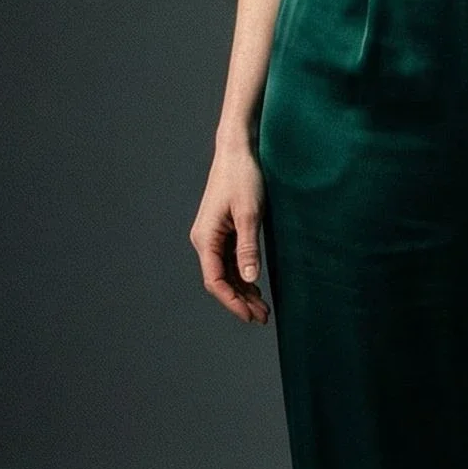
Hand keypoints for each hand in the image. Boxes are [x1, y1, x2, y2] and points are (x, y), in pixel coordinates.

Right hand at [190, 141, 270, 323]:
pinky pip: (230, 261)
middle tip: (263, 318)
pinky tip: (256, 288)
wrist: (237, 150)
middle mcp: (205, 240)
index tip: (250, 316)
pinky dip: (242, 276)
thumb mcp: (249, 213)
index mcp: (205, 238)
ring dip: (242, 291)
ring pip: (225, 273)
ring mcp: (213, 236)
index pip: (214, 280)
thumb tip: (249, 279)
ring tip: (262, 309)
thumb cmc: (242, 177)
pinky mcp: (223, 231)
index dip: (232, 301)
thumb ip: (248, 247)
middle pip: (219, 280)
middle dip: (239, 301)